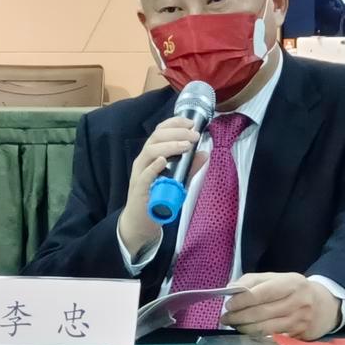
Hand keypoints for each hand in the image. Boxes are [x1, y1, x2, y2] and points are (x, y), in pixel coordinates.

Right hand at [118, 117, 200, 255]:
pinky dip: (154, 166)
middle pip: (156, 137)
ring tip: (185, 146)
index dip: (175, 123)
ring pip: (150, 151)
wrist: (141, 221)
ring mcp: (140, 173)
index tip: (191, 122)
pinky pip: (145, 174)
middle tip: (194, 135)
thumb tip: (205, 153)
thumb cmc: (157, 196)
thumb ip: (190, 167)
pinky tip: (163, 160)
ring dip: (169, 146)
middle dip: (177, 133)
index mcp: (152, 154)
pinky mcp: (139, 188)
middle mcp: (144, 159)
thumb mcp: (177, 179)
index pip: (160, 131)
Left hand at [221, 272, 341, 340]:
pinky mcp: (298, 335)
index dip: (242, 300)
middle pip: (262, 312)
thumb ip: (254, 281)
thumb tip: (231, 289)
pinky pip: (272, 337)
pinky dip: (256, 335)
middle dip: (239, 316)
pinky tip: (246, 332)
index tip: (229, 304)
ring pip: (266, 327)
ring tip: (233, 325)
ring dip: (245, 328)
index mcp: (291, 283)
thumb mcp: (278, 278)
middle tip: (225, 318)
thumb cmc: (294, 289)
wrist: (325, 305)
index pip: (261, 293)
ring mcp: (299, 320)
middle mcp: (297, 302)